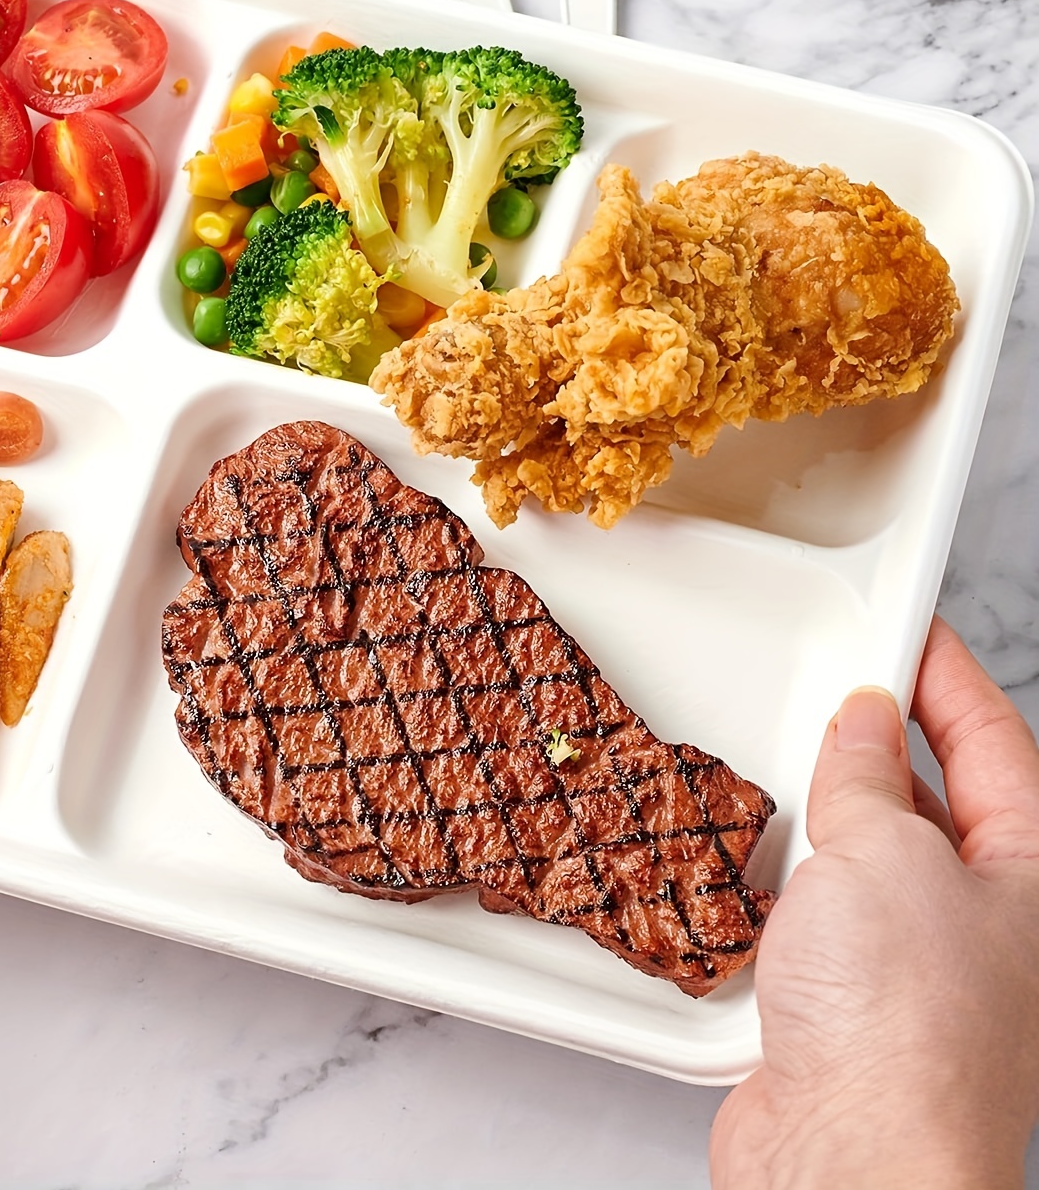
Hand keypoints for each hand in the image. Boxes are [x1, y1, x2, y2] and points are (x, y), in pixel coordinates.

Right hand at [711, 619, 1038, 1187]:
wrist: (849, 1162)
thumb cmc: (903, 1028)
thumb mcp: (885, 852)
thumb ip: (867, 775)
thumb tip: (862, 720)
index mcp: (1028, 874)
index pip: (993, 742)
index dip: (947, 675)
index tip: (906, 624)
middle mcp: (984, 922)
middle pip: (935, 797)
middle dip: (878, 741)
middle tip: (827, 686)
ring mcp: (915, 968)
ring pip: (868, 858)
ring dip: (821, 816)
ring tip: (781, 771)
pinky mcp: (847, 1006)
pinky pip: (815, 914)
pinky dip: (782, 882)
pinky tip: (750, 865)